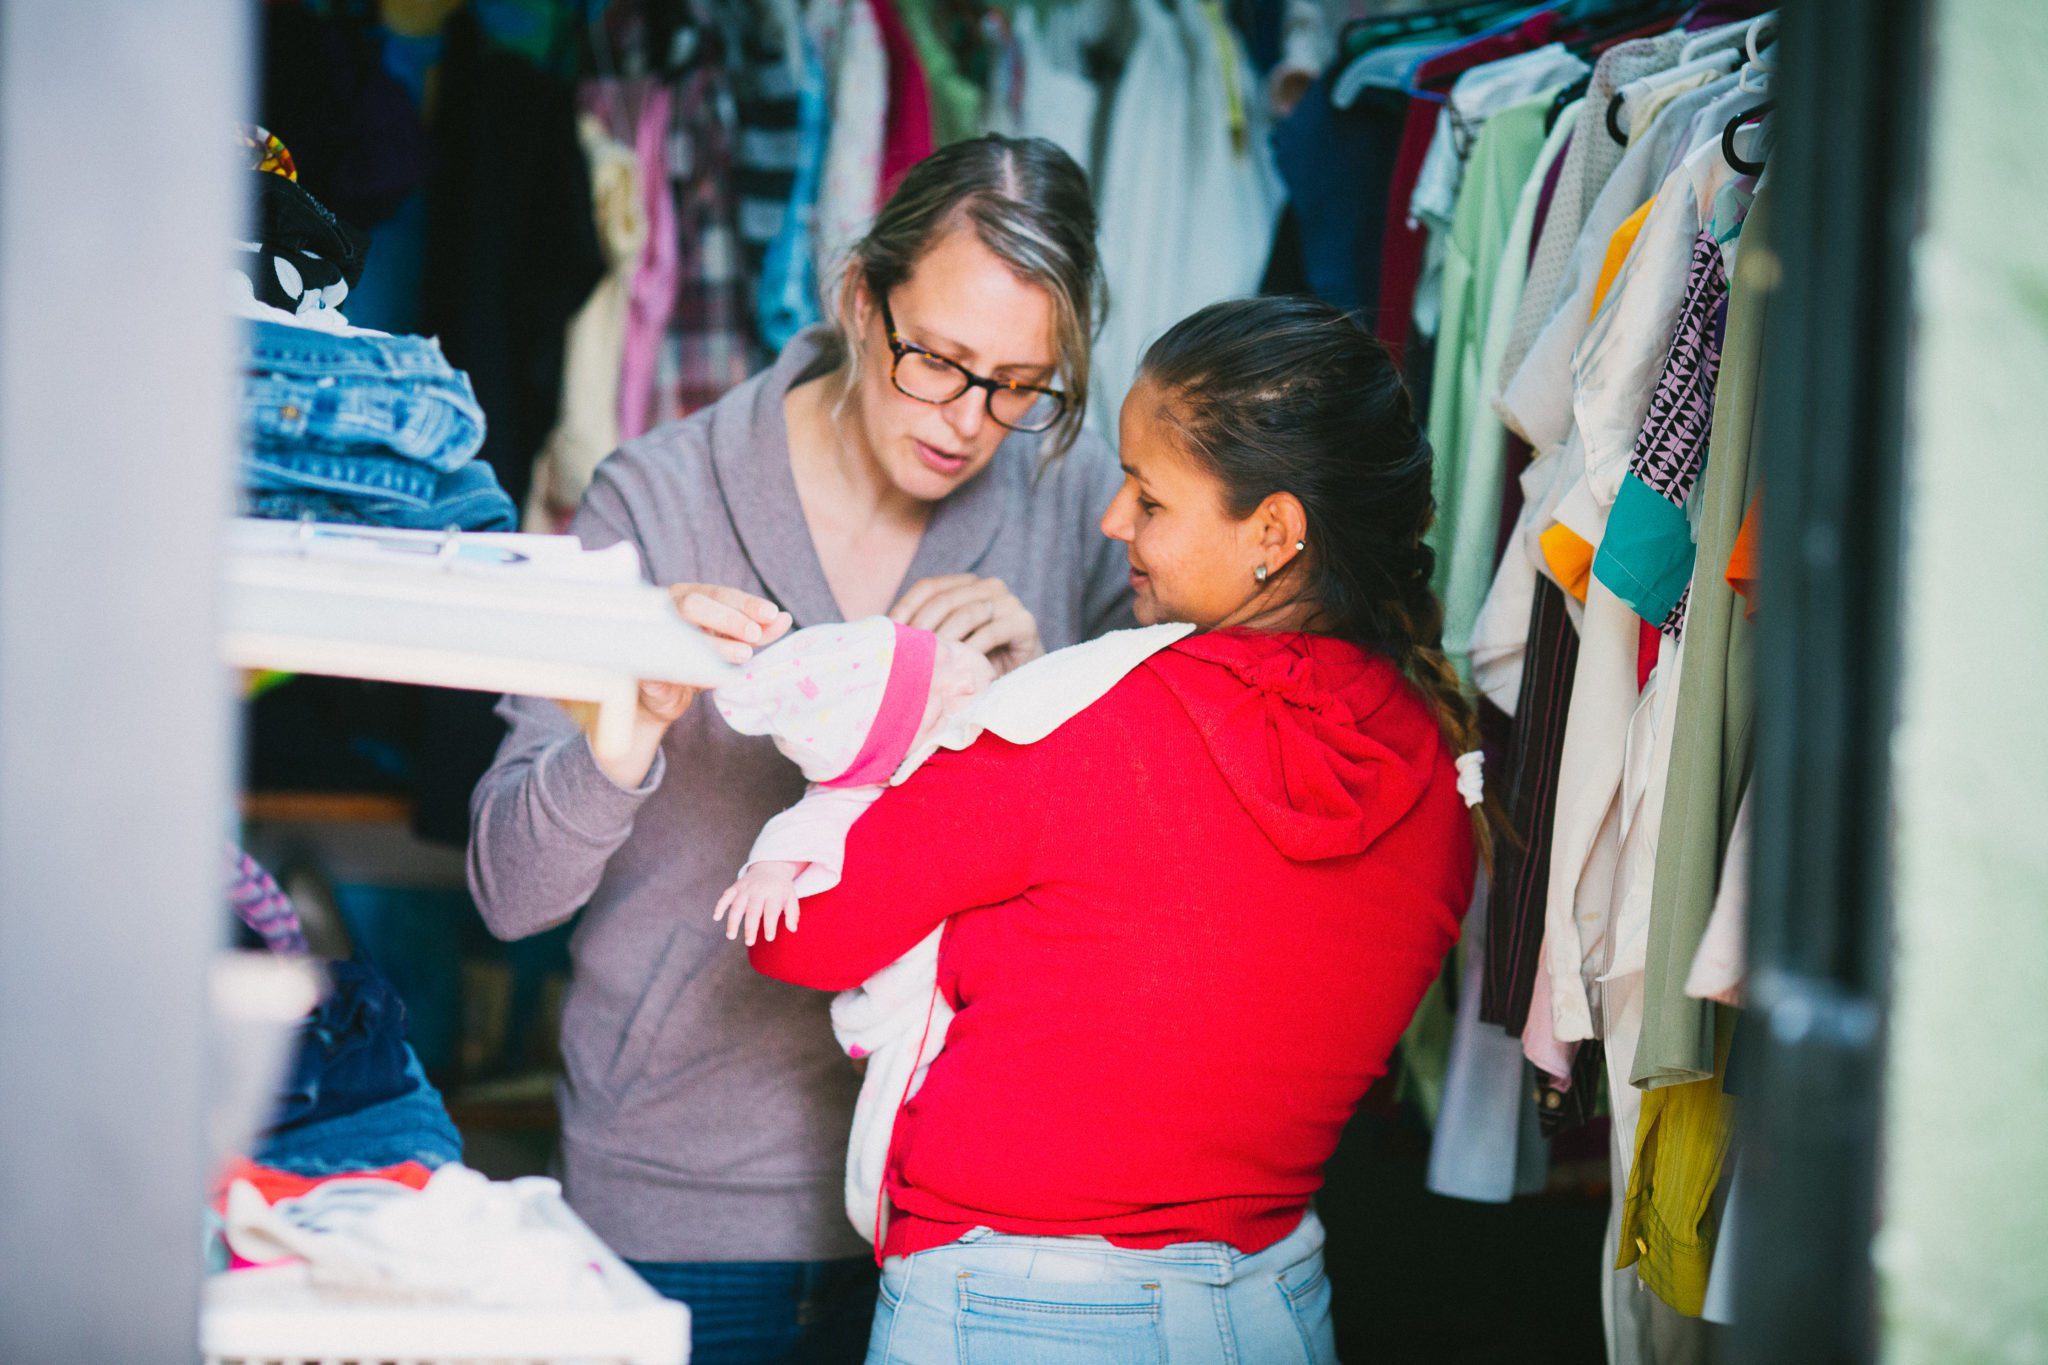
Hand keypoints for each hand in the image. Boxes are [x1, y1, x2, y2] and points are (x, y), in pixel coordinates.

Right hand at [593, 585, 791, 788]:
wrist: (662, 699)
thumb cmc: (697, 662)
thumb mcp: (731, 646)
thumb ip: (757, 632)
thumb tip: (784, 619)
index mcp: (691, 596)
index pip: (721, 594)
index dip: (747, 603)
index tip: (772, 614)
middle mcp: (667, 607)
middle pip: (697, 603)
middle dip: (730, 617)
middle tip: (755, 635)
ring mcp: (650, 630)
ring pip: (681, 627)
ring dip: (715, 641)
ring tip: (744, 654)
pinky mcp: (640, 657)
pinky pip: (666, 657)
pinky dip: (693, 664)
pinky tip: (715, 673)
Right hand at [713, 863, 802, 945]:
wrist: (770, 868)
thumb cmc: (781, 889)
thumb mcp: (791, 897)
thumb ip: (792, 913)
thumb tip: (793, 929)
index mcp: (774, 893)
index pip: (771, 911)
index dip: (770, 925)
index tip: (769, 939)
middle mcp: (758, 890)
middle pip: (753, 910)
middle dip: (750, 927)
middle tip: (749, 943)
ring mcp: (745, 888)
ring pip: (737, 905)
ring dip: (733, 920)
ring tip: (731, 936)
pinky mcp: (736, 887)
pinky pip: (726, 896)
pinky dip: (720, 905)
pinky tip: (716, 917)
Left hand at [889, 574, 1042, 673]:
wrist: (1021, 679)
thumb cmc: (977, 662)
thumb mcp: (948, 641)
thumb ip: (924, 630)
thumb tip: (883, 631)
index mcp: (966, 584)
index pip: (928, 586)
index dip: (905, 607)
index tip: (890, 633)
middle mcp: (988, 586)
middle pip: (944, 599)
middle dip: (922, 627)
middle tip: (908, 652)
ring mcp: (1008, 601)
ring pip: (966, 613)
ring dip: (944, 638)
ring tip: (929, 661)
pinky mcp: (1024, 622)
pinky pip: (991, 632)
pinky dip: (971, 649)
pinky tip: (957, 666)